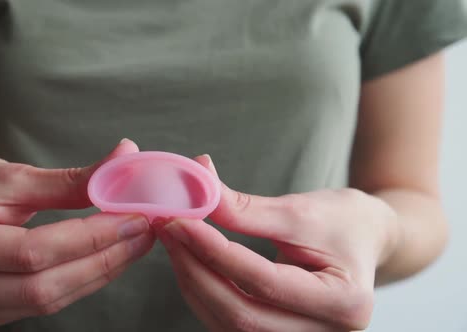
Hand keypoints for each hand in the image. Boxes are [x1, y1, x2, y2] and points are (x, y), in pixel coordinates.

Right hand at [0, 140, 154, 327]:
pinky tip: (104, 260)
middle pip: (41, 286)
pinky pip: (40, 305)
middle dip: (102, 260)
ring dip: (97, 274)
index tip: (132, 217)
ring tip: (132, 245)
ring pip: (45, 301)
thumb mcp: (6, 176)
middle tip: (142, 233)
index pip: (31, 251)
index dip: (88, 237)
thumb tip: (125, 157)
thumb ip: (66, 180)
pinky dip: (78, 283)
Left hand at [154, 155, 398, 331]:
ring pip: (230, 324)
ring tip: (174, 241)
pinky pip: (231, 323)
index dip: (215, 250)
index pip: (264, 281)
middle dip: (196, 269)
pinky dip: (205, 293)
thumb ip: (246, 208)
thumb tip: (197, 188)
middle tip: (169, 229)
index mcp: (344, 302)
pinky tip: (190, 262)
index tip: (181, 220)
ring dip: (194, 281)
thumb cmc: (345, 221)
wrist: (367, 239)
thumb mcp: (301, 209)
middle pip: (242, 314)